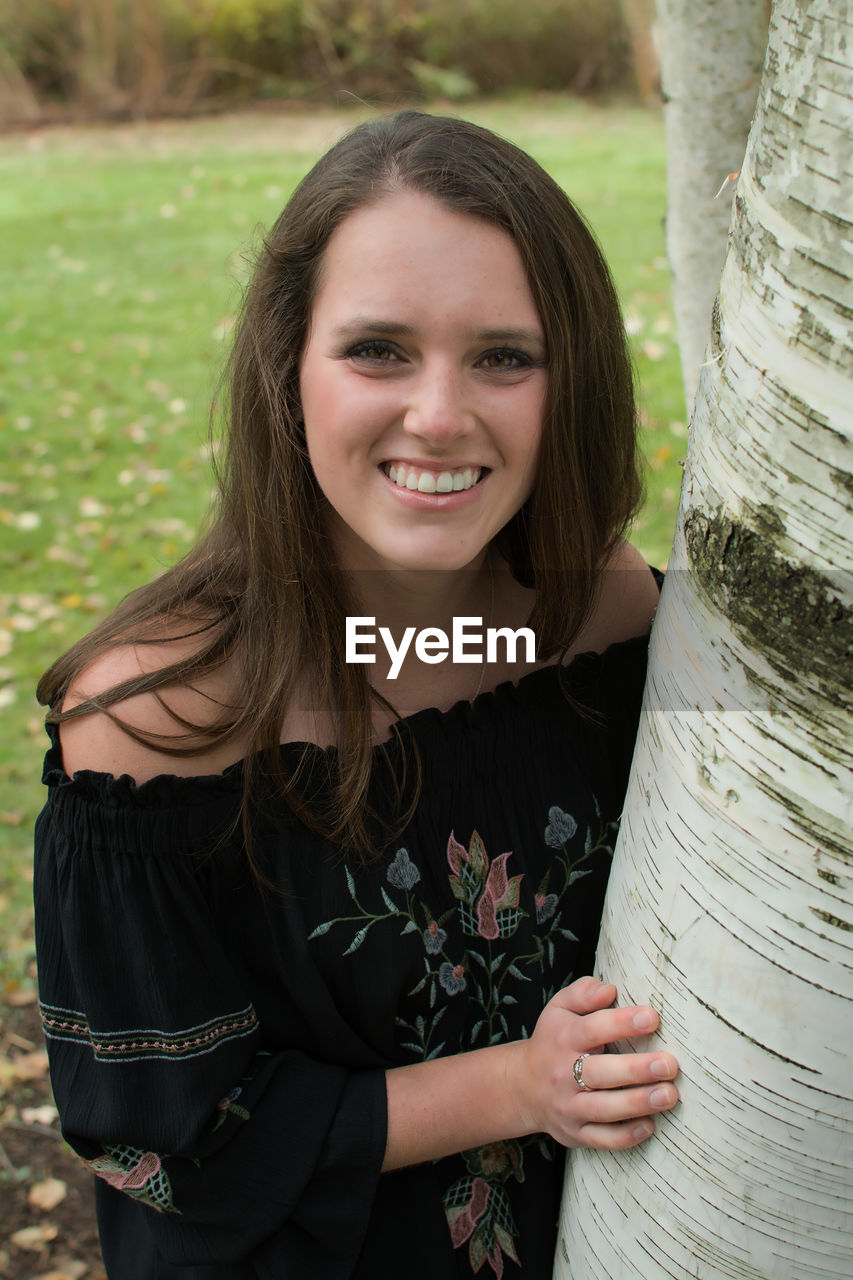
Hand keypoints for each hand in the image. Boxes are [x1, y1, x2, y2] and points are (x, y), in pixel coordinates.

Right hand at [507, 976, 678, 1149]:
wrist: (523, 1086)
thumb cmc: (555, 1040)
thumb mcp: (560, 1008)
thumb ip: (583, 993)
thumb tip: (610, 990)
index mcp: (563, 1038)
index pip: (591, 1029)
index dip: (621, 1023)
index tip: (652, 1017)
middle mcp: (563, 1074)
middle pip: (599, 1073)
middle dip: (636, 1069)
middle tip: (669, 1064)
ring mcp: (568, 1107)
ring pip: (604, 1109)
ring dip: (638, 1103)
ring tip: (669, 1095)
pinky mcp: (575, 1134)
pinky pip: (602, 1139)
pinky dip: (627, 1136)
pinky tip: (650, 1124)